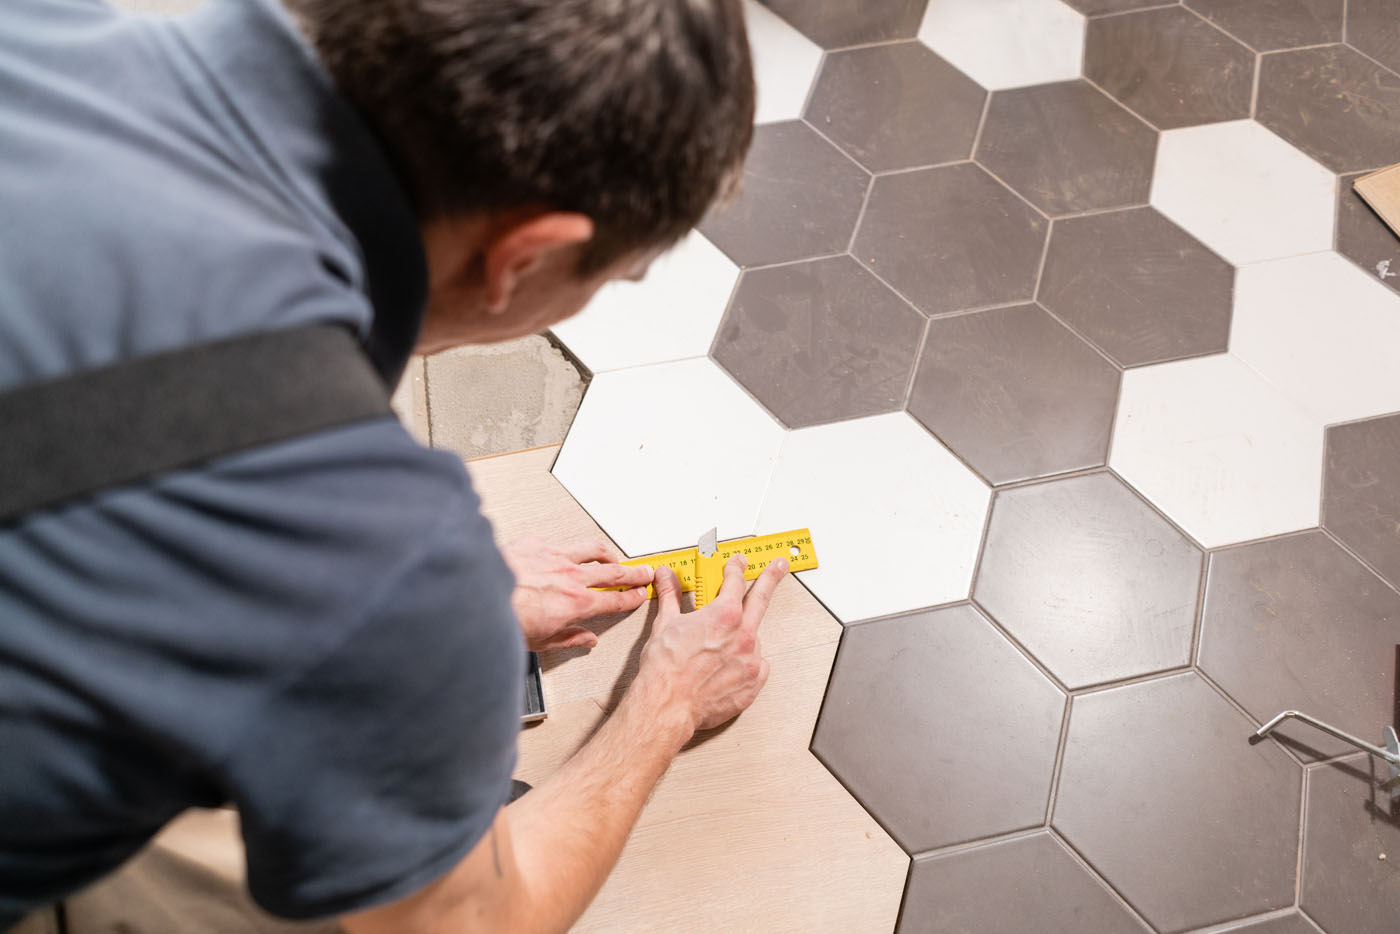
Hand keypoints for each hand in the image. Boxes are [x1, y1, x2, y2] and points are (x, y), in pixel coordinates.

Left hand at [502, 537, 653, 650]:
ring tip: (612, 556)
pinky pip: (554, 544)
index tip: (639, 595)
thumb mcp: (541, 642)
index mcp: (576, 603)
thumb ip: (569, 638)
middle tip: (643, 572)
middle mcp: (570, 577)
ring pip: (590, 550)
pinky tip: (557, 553)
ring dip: (605, 553)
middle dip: (632, 573)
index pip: (614, 599)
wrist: (475, 597)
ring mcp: (553, 557)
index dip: (631, 598)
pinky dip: (560, 550)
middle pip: (612, 572)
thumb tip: (585, 640)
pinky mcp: (534, 545)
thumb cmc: (504, 620)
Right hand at [636, 553, 787, 734]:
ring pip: (754, 637)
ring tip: (722, 645)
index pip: (735, 582)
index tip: (737, 564)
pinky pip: (757, 665)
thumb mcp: (665, 623)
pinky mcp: (752, 683)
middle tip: (779, 566)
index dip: (736, 569)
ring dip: (744, 634)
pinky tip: (731, 664)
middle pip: (761, 598)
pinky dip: (748, 662)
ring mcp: (750, 660)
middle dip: (771, 578)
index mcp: (724, 615)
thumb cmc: (666, 669)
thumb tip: (667, 578)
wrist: (667, 704)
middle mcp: (742, 635)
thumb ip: (671, 595)